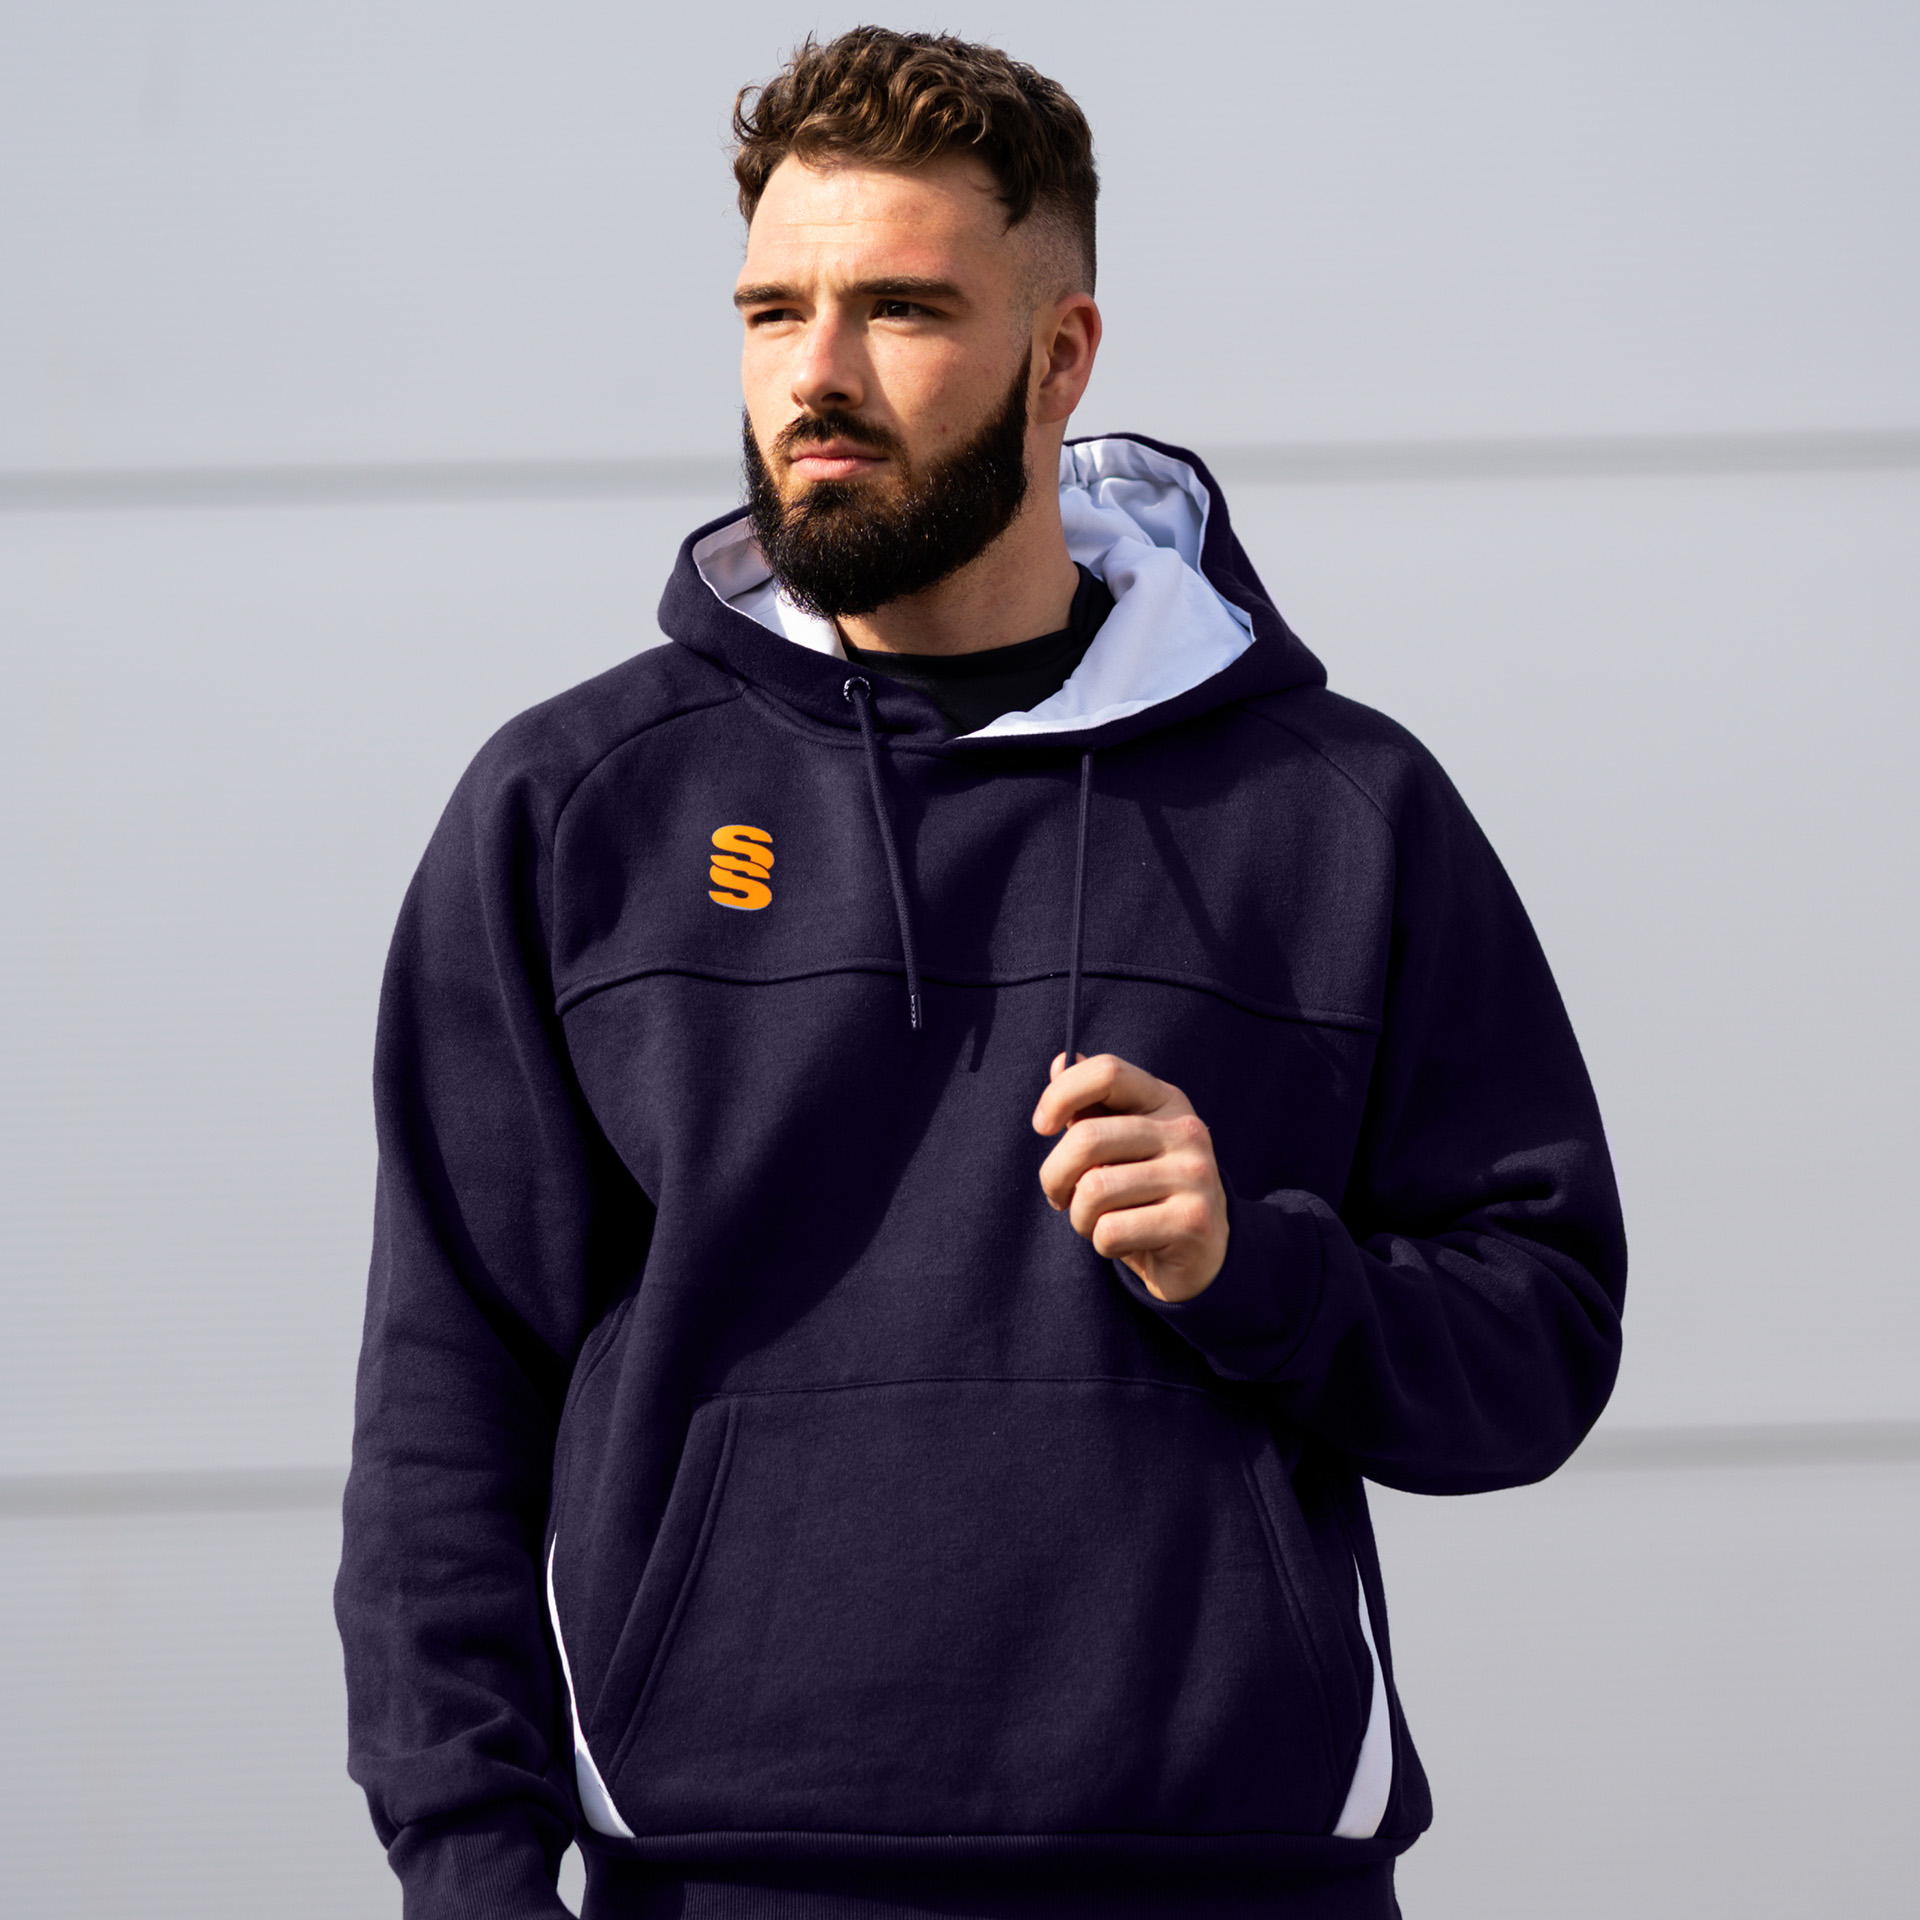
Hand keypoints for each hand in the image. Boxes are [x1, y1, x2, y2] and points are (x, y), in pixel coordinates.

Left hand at [1031, 1052, 1228, 1302]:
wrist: (1202, 1255)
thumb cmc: (1147, 1193)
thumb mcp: (1123, 1144)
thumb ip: (1092, 1106)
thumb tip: (1060, 1062)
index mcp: (1167, 1101)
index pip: (1107, 1072)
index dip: (1060, 1094)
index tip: (1042, 1126)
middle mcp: (1187, 1131)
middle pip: (1087, 1138)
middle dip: (1055, 1175)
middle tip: (1059, 1196)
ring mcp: (1195, 1175)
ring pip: (1094, 1190)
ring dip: (1080, 1217)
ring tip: (1097, 1222)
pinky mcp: (1192, 1221)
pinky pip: (1111, 1230)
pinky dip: (1102, 1244)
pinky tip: (1126, 1243)